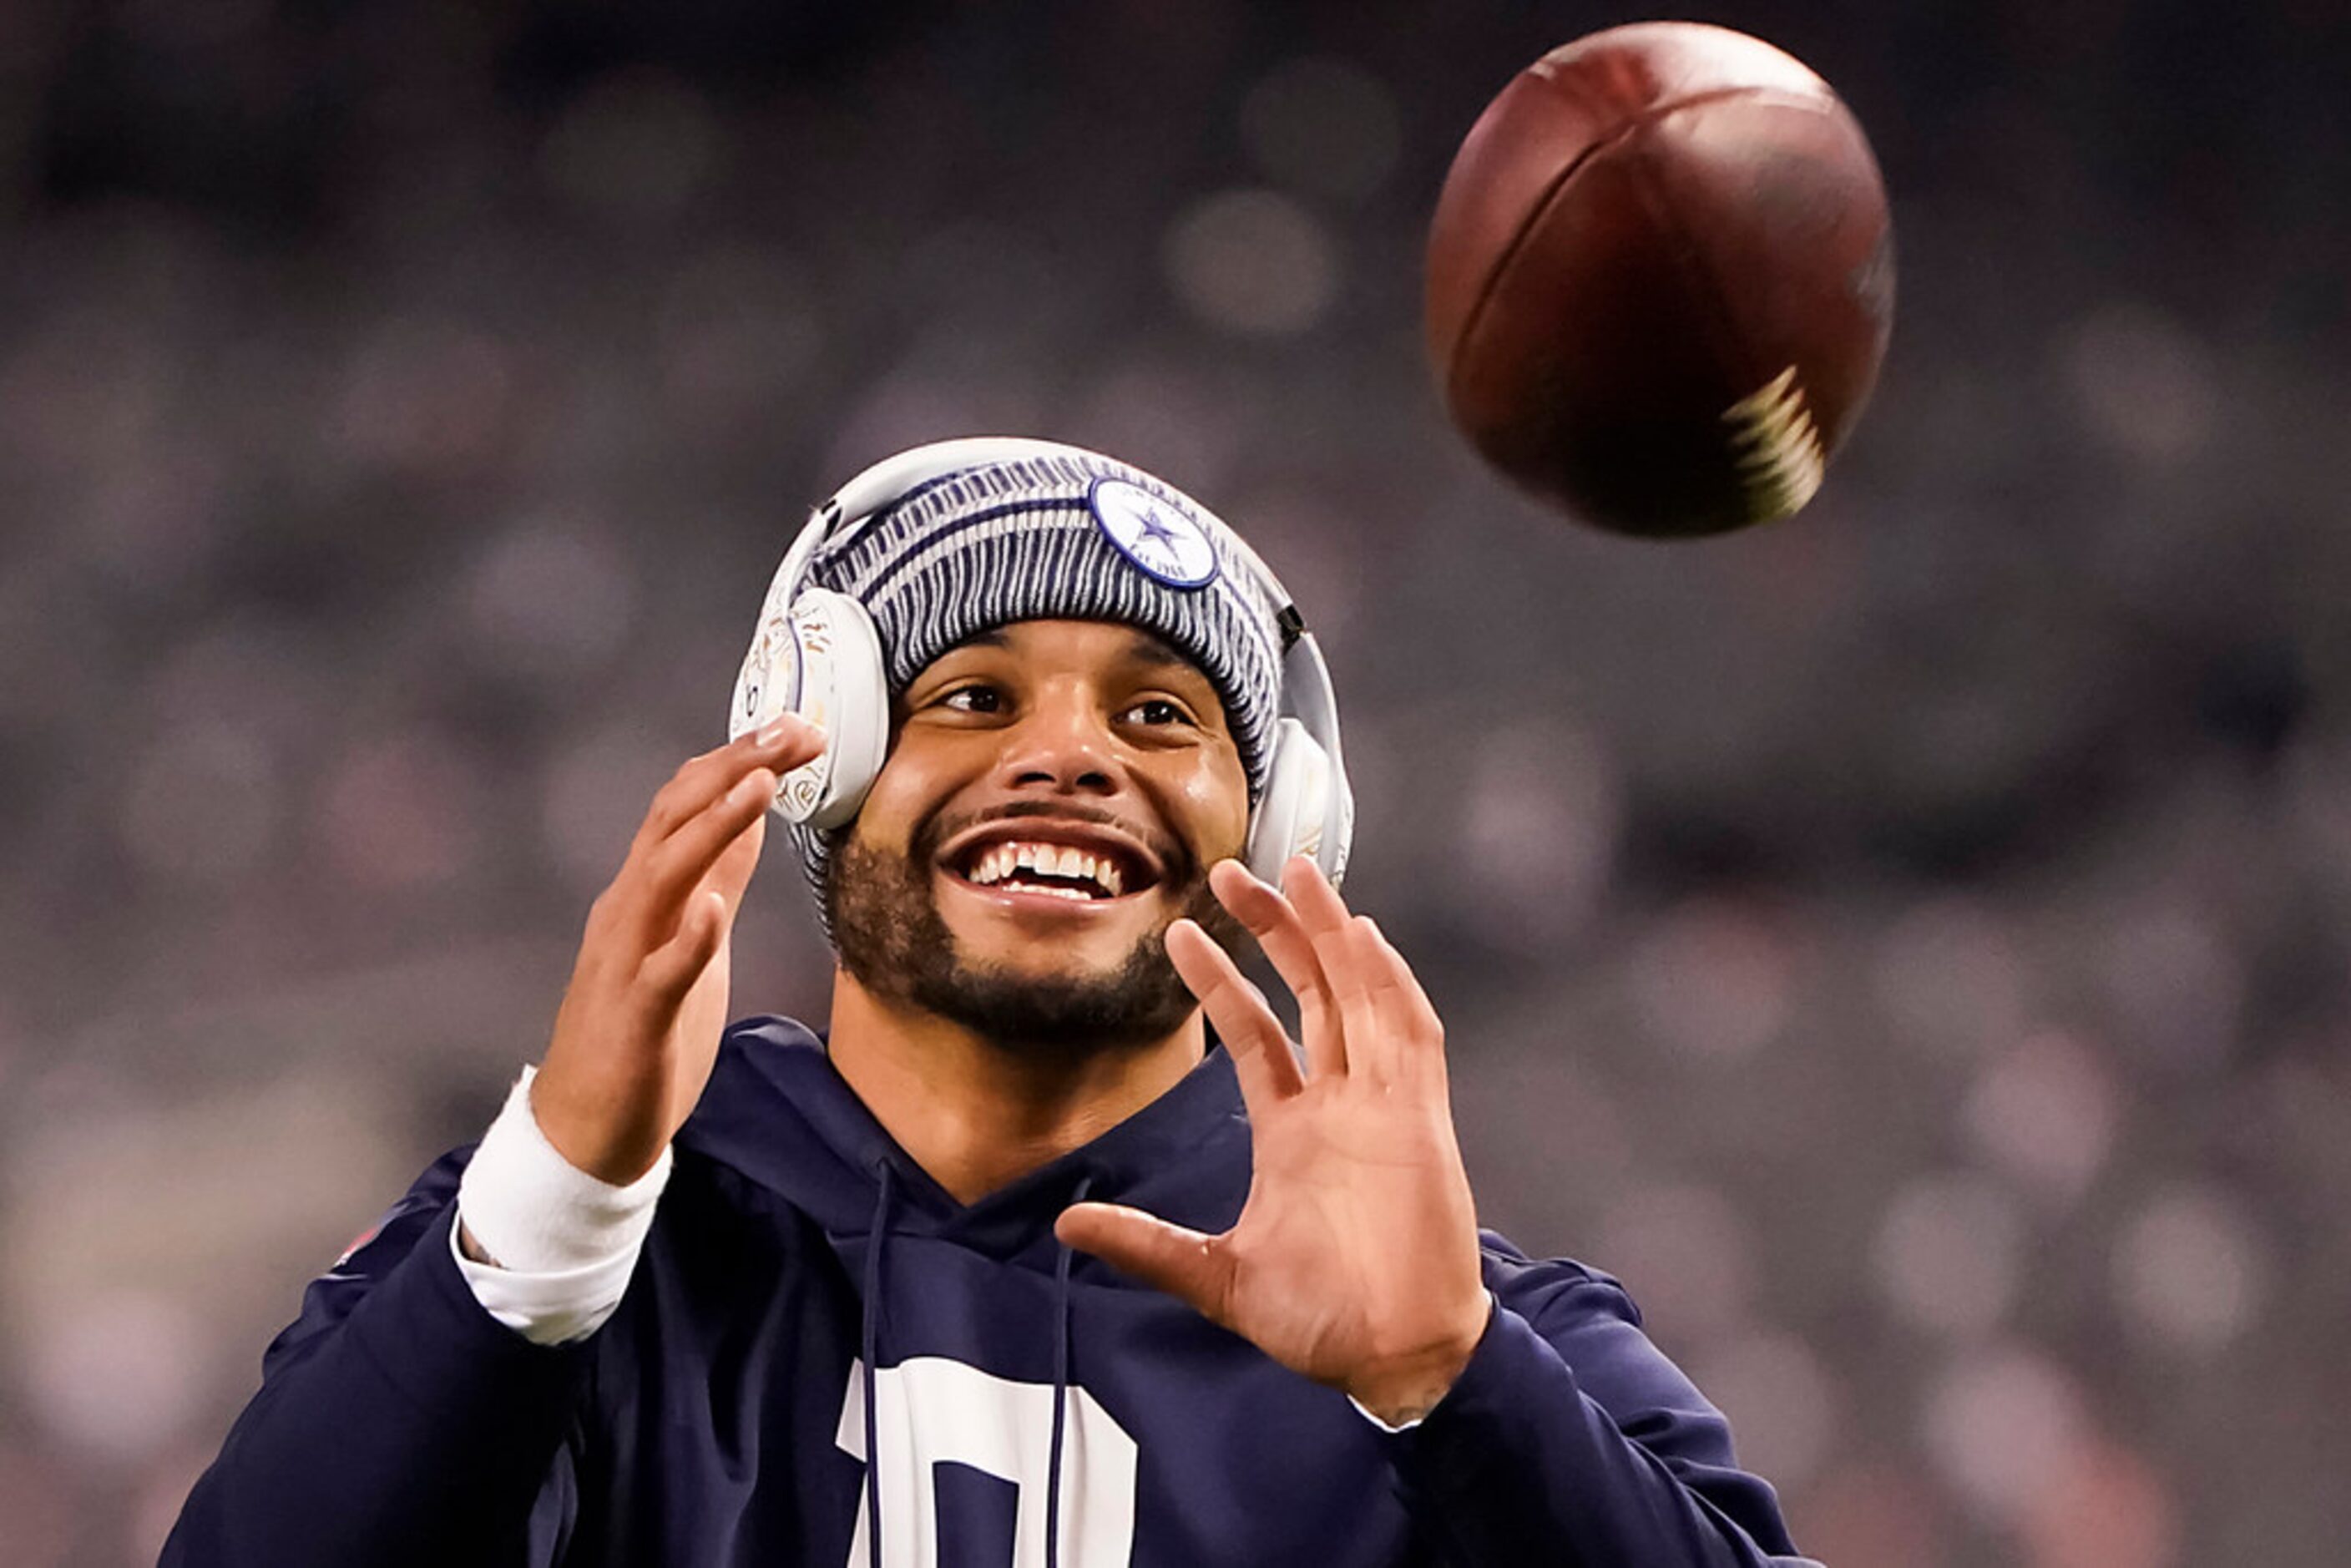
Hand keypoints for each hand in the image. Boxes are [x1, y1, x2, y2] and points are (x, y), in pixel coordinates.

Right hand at [531, 717, 824, 1183]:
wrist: (586, 1131)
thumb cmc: (641, 1033)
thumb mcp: (692, 941)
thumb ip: (716, 879)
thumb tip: (748, 818)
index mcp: (645, 894)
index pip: (686, 805)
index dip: (739, 760)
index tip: (797, 728)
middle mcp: (628, 913)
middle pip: (673, 820)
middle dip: (733, 769)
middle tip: (793, 730)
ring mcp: (627, 962)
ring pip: (662, 876)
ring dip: (711, 827)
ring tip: (760, 785)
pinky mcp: (636, 1018)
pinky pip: (660, 972)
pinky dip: (686, 935)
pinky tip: (712, 908)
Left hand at [1055, 857, 1489, 1425]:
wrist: (1395, 1357)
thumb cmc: (1322, 1321)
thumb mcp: (1216, 1276)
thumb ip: (1148, 1245)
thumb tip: (1067, 1224)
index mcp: (1294, 1131)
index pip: (1255, 1034)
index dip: (1221, 982)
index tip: (1180, 933)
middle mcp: (1339, 1104)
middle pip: (1309, 992)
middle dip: (1275, 929)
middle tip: (1231, 871)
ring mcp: (1382, 1105)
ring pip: (1358, 996)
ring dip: (1332, 935)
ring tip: (1300, 872)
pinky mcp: (1420, 1119)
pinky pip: (1409, 1036)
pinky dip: (1390, 986)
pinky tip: (1364, 939)